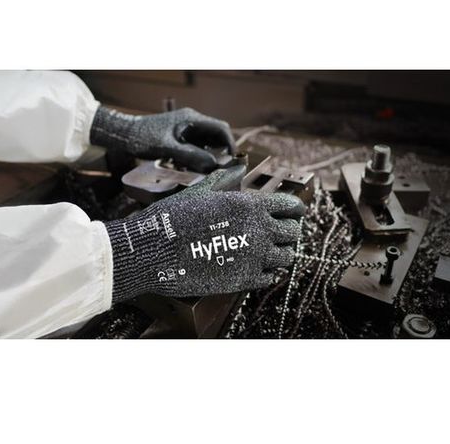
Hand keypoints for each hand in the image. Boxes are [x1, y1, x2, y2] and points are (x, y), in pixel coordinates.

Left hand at [90, 106, 235, 171]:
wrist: (123, 134)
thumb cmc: (142, 137)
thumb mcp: (168, 148)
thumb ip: (191, 156)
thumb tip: (213, 165)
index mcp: (192, 119)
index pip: (221, 128)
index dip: (230, 144)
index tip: (231, 160)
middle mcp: (192, 121)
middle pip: (216, 135)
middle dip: (221, 151)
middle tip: (221, 168)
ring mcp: (185, 128)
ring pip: (206, 141)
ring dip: (209, 155)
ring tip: (207, 169)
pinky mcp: (179, 136)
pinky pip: (196, 145)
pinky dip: (198, 155)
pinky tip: (193, 167)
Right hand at [103, 165, 305, 302]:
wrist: (153, 251)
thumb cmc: (174, 218)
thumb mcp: (200, 192)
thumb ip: (224, 180)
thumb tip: (238, 168)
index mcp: (249, 205)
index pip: (291, 206)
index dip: (296, 209)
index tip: (296, 212)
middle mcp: (258, 230)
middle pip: (294, 232)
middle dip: (290, 231)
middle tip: (282, 233)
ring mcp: (254, 257)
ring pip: (287, 257)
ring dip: (282, 253)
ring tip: (272, 251)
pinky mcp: (244, 280)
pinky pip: (271, 277)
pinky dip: (268, 272)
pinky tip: (259, 267)